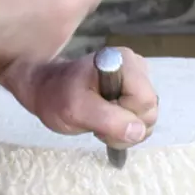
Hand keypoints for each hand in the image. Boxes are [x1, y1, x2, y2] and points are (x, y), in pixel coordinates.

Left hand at [9, 49, 159, 149]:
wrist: (45, 89)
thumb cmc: (56, 96)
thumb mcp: (76, 111)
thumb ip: (109, 119)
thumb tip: (139, 131)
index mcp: (124, 63)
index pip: (145, 102)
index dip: (125, 116)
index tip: (100, 115)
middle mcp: (136, 66)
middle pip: (149, 111)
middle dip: (125, 126)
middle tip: (97, 122)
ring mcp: (137, 78)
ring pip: (146, 118)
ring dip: (123, 129)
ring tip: (98, 121)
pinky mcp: (133, 90)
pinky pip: (140, 117)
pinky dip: (123, 126)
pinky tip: (105, 120)